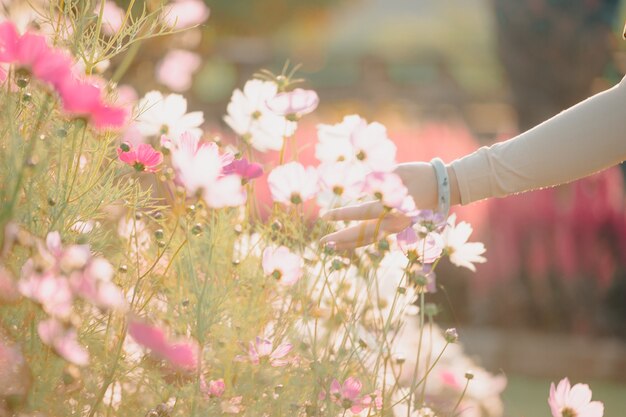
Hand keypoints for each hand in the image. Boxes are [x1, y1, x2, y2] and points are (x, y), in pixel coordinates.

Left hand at [320, 162, 457, 250]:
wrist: (445, 186)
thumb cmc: (420, 174)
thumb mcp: (397, 172)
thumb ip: (375, 180)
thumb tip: (354, 188)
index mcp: (394, 208)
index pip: (363, 213)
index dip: (343, 215)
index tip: (325, 216)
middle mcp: (395, 222)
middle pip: (363, 234)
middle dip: (341, 238)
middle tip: (322, 243)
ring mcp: (397, 228)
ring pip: (369, 240)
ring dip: (349, 244)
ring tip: (331, 247)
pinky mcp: (398, 228)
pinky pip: (376, 237)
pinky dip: (360, 241)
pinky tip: (347, 242)